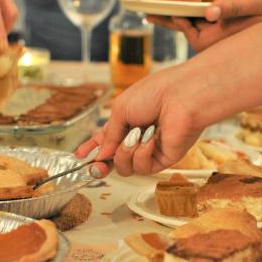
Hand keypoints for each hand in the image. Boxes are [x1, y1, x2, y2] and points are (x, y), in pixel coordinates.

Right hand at [76, 65, 204, 177]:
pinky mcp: (162, 160)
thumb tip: (101, 154)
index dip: (92, 148)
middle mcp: (137, 138)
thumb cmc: (154, 94)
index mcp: (126, 122)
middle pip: (114, 160)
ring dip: (125, 152)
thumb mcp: (121, 109)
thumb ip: (109, 135)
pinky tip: (151, 139)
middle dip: (102, 165)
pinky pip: (142, 167)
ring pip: (125, 167)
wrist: (181, 97)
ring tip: (136, 135)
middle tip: (97, 166)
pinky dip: (142, 153)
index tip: (80, 156)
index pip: (106, 140)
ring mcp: (149, 150)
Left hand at [147, 0, 261, 51]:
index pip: (192, 32)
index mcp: (224, 40)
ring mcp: (220, 36)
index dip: (176, 21)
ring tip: (160, 4)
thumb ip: (234, 7)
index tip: (161, 9)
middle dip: (170, 19)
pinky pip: (202, 21)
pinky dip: (191, 12)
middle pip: (188, 29)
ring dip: (179, 14)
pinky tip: (181, 1)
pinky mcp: (222, 29)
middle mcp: (219, 41)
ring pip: (194, 25)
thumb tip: (209, 12)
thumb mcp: (257, 2)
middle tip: (147, 10)